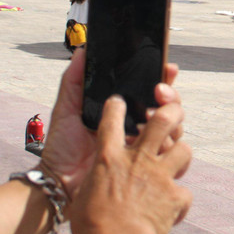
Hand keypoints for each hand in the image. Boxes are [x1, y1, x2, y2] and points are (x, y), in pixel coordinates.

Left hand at [41, 50, 183, 196]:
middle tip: (159, 92)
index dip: (164, 78)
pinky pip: (170, 157)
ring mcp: (144, 150)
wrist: (58, 184)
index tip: (167, 68)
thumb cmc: (61, 148)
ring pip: (174, 129)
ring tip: (153, 114)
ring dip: (171, 118)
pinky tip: (156, 140)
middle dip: (171, 96)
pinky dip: (169, 145)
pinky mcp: (147, 171)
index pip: (151, 92)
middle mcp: (138, 129)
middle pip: (170, 108)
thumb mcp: (66, 110)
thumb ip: (74, 80)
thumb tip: (82, 50)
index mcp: (123, 113)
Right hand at [70, 90, 192, 233]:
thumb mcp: (82, 198)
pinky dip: (180, 201)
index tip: (119, 102)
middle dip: (172, 110)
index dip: (116, 106)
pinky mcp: (175, 196)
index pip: (112, 118)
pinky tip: (173, 209)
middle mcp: (137, 159)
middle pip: (162, 120)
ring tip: (177, 161)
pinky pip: (186, 193)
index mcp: (108, 157)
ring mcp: (160, 176)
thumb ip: (93, 185)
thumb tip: (92, 190)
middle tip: (173, 111)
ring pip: (184, 149)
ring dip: (182, 154)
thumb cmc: (92, 227)